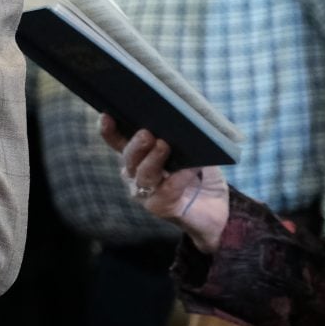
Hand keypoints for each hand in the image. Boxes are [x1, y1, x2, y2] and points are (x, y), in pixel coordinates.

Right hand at [101, 114, 231, 255]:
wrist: (217, 210)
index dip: (110, 130)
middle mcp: (135, 175)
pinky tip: (190, 169)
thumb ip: (183, 139)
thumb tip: (184, 121)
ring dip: (153, 159)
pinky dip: (178, 178)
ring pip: (144, 174)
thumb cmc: (202, 176)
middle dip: (136, 145)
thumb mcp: (193, 152)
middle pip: (129, 158)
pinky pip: (167, 190)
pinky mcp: (160, 207)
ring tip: (163, 145)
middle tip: (146, 133)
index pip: (118, 142)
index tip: (107, 116)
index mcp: (138, 157)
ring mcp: (145, 193)